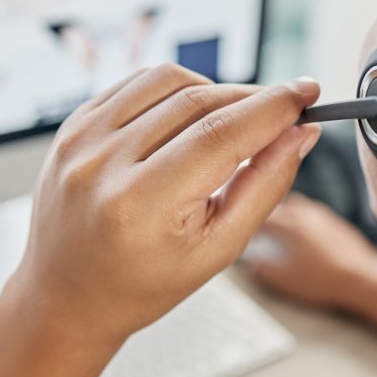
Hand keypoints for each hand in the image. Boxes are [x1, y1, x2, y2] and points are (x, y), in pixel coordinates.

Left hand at [9, 64, 322, 350]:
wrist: (68, 296)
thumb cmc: (144, 283)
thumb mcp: (217, 250)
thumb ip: (265, 186)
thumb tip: (301, 133)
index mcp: (140, 205)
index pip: (220, 134)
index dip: (272, 107)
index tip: (308, 93)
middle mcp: (103, 165)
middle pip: (197, 101)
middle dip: (251, 99)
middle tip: (284, 109)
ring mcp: (81, 140)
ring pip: (168, 80)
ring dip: (214, 89)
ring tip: (233, 121)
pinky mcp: (73, 126)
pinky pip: (136, 83)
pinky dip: (175, 89)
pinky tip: (190, 116)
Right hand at [247, 193, 376, 309]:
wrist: (363, 282)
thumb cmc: (322, 282)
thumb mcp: (285, 281)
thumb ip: (263, 269)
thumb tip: (250, 262)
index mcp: (291, 225)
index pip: (263, 216)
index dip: (250, 223)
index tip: (243, 231)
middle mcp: (307, 215)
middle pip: (281, 206)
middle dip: (267, 213)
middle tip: (258, 224)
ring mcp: (326, 217)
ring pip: (300, 206)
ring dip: (287, 212)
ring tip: (280, 225)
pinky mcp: (340, 225)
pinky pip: (316, 214)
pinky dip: (305, 219)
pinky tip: (306, 233)